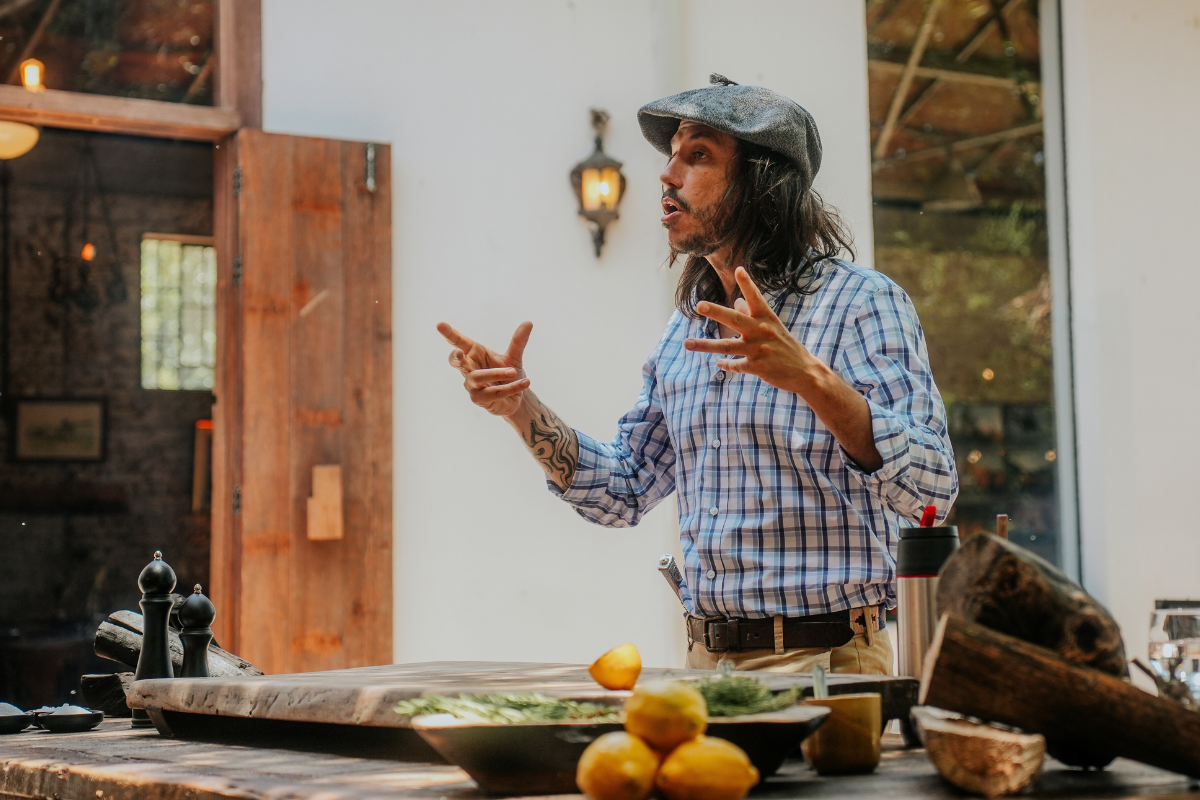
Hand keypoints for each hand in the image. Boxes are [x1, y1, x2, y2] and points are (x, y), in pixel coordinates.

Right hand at [437, 321, 531, 417]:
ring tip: (514, 371)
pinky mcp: (480, 400)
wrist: (515, 399)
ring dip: (496, 373)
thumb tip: (528, 322)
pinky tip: (525, 383)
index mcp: (474, 355)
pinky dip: (512, 387)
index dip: (449, 334)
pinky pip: (495, 393)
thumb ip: (518, 341)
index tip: (439, 324)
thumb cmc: (508, 375)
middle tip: (459, 353)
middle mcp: (469, 369)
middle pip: (457, 362)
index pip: (459, 343)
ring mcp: (472, 386)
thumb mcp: (514, 357)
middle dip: (456, 358)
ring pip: (478, 378)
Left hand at [683, 267, 819, 394]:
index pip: (756, 297)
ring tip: (687, 343)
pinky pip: (735, 365)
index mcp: (767, 318)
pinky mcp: (757, 367)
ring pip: (727, 346)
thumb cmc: (786, 346)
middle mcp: (761, 331)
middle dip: (716, 311)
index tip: (738, 269)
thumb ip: (753, 314)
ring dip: (705, 345)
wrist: (805, 372)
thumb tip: (736, 302)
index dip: (747, 283)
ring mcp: (758, 350)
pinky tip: (719, 364)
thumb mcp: (772, 327)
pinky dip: (726, 365)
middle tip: (699, 304)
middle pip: (734, 319)